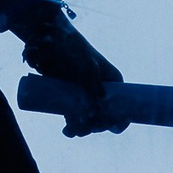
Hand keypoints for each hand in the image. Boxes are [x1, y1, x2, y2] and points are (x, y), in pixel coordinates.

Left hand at [20, 21, 128, 136]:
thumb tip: (99, 104)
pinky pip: (74, 115)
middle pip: (104, 116)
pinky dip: (72, 125)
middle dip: (96, 126)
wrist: (49, 42)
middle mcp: (100, 91)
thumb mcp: (87, 65)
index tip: (111, 127)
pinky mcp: (70, 97)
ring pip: (88, 118)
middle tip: (86, 127)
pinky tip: (66, 130)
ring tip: (71, 131)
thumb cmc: (73, 49)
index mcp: (112, 82)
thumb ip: (93, 83)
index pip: (122, 106)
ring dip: (82, 128)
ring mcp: (85, 95)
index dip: (119, 119)